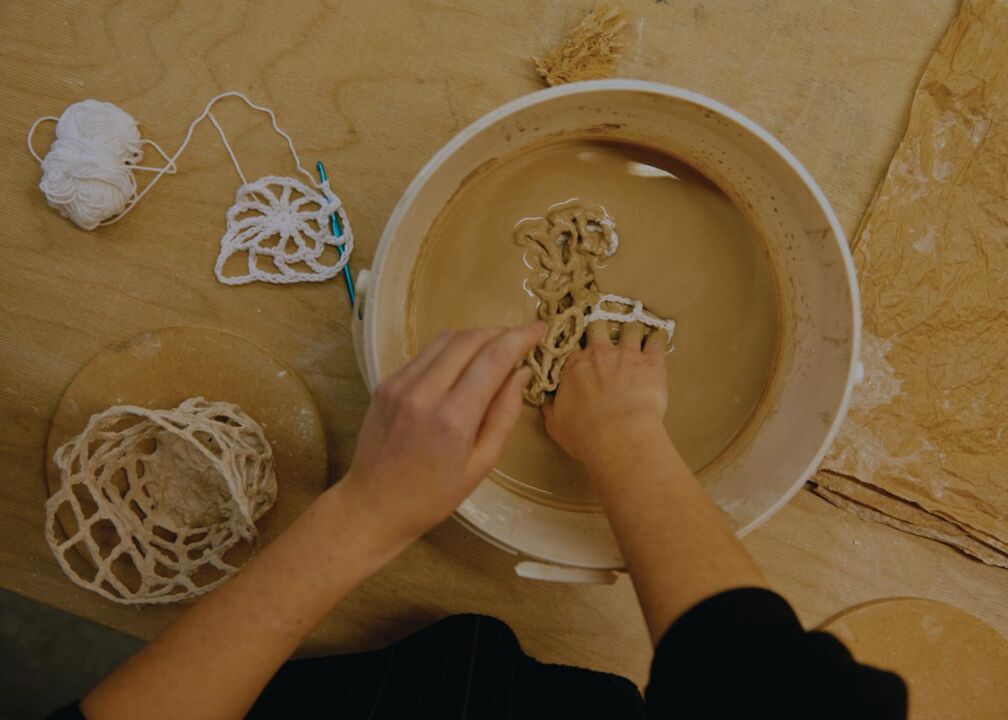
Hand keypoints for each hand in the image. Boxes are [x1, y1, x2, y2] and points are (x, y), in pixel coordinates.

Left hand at [342, 323, 542, 545]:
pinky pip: (425, 353)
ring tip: (495, 349)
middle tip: (521, 340)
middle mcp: (424, 392)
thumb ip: (504, 414)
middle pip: (469, 339)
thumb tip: (521, 373)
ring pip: (445, 339)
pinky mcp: (387, 383)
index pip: (493, 358)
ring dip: (475, 336)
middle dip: (500, 332)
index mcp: (453, 417)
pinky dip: (450, 350)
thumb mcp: (481, 464)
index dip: (520, 337)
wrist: (373, 504)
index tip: (540, 329)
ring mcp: (400, 384)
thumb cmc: (432, 495)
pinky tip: (463, 364)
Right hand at [544, 321, 669, 466]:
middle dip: (602, 329)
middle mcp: (600, 353)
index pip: (574, 347)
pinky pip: (658, 341)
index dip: (579, 351)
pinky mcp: (652, 363)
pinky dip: (658, 338)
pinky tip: (659, 338)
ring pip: (630, 329)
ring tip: (635, 335)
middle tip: (605, 335)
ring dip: (632, 331)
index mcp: (575, 365)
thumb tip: (547, 400)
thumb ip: (551, 407)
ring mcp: (628, 354)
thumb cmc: (585, 434)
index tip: (582, 355)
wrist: (620, 437)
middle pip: (599, 327)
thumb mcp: (556, 424)